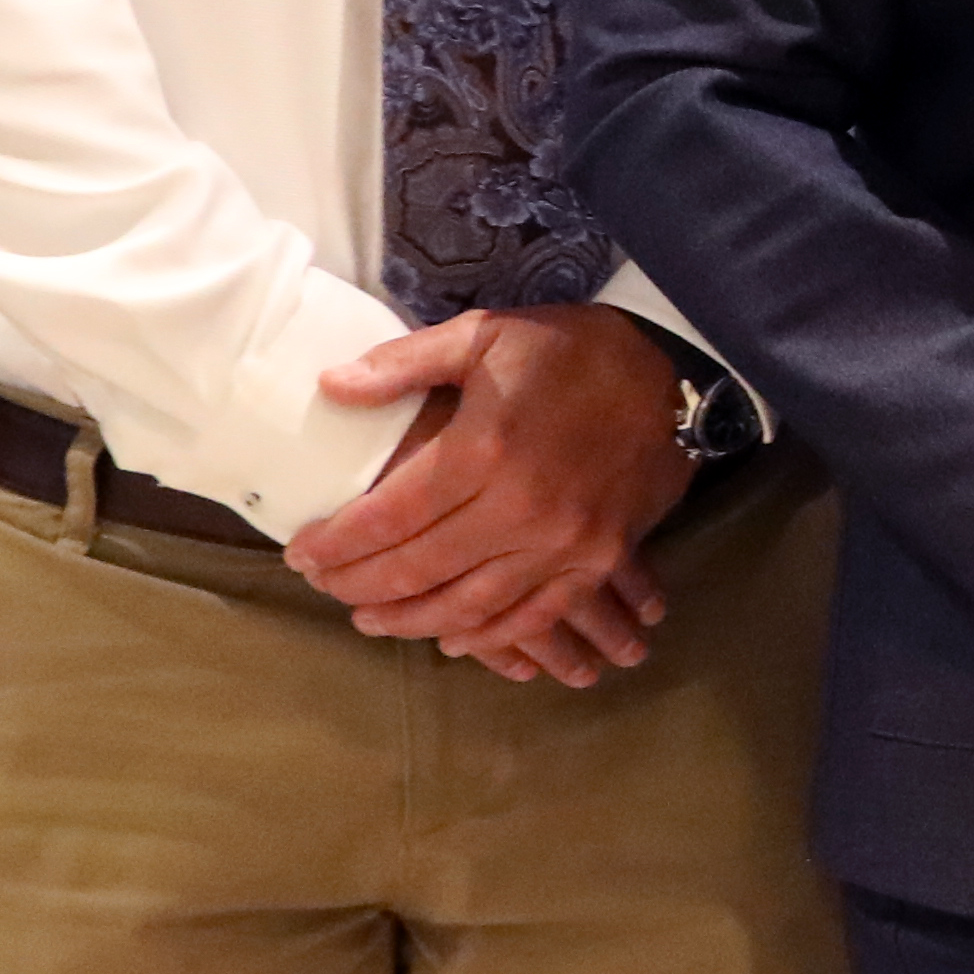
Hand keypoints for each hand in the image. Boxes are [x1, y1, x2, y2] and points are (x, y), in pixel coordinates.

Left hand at [289, 308, 690, 685]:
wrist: (672, 375)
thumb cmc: (570, 351)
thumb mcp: (484, 334)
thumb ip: (404, 363)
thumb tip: (332, 388)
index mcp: (483, 450)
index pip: (389, 516)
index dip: (338, 542)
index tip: (301, 552)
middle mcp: (520, 508)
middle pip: (419, 567)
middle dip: (359, 584)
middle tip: (322, 586)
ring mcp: (563, 543)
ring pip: (470, 603)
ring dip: (411, 620)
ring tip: (369, 619)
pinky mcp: (597, 560)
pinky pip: (534, 614)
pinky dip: (489, 636)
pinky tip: (453, 640)